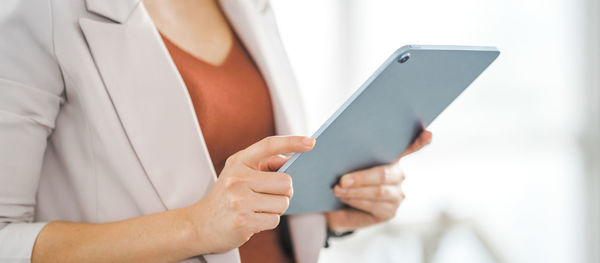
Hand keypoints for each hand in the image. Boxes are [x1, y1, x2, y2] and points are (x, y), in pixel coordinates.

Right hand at [187, 136, 314, 253]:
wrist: (200, 224)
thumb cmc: (227, 197)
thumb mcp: (239, 173)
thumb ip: (264, 165)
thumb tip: (290, 161)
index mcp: (238, 162)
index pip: (268, 145)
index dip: (291, 142)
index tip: (310, 142)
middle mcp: (237, 178)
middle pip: (286, 182)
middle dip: (284, 193)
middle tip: (268, 197)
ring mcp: (239, 200)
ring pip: (283, 203)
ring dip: (276, 209)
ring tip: (257, 208)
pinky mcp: (243, 220)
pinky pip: (274, 220)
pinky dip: (268, 221)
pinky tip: (253, 219)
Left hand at [326, 131, 431, 232]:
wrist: (333, 206)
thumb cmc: (340, 177)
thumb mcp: (342, 162)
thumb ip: (348, 153)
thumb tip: (334, 143)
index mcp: (391, 157)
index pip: (410, 147)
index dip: (420, 141)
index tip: (428, 133)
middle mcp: (399, 175)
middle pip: (385, 174)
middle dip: (362, 177)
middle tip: (342, 179)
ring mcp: (396, 195)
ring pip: (378, 191)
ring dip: (355, 191)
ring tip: (337, 189)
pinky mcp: (388, 212)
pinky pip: (373, 206)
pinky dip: (356, 201)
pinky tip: (343, 197)